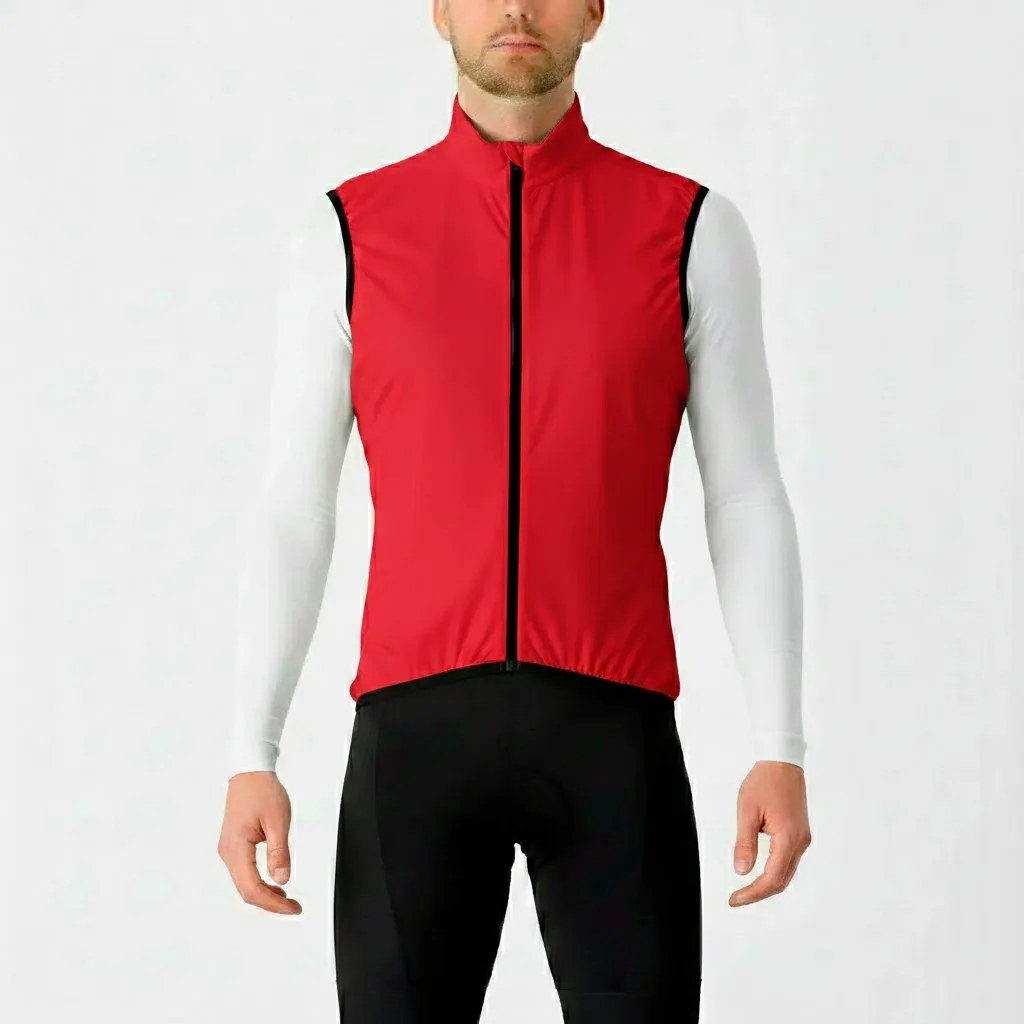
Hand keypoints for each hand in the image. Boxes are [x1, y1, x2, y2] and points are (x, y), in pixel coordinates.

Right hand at [217, 771, 302, 914]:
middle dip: (270, 903)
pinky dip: (259, 882)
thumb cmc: (262, 790)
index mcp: (236, 848)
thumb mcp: (278, 822)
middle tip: (293, 907)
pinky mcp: (234, 845)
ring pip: (244, 883)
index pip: (252, 889)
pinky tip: (274, 883)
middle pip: (246, 891)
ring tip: (286, 899)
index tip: (293, 908)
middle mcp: (228, 852)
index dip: (273, 903)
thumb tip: (282, 880)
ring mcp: (229, 849)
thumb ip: (279, 853)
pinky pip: (244, 872)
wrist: (250, 771)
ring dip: (264, 894)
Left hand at [729, 760, 810, 906]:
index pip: (772, 878)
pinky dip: (775, 871)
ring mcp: (802, 838)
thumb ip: (744, 843)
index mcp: (788, 838)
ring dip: (768, 884)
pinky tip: (760, 871)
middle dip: (760, 893)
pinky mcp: (800, 833)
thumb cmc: (764, 782)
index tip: (735, 899)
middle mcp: (800, 842)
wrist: (782, 762)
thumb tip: (742, 871)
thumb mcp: (747, 812)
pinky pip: (788, 860)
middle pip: (782, 881)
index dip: (753, 893)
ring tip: (746, 889)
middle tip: (737, 898)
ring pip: (787, 872)